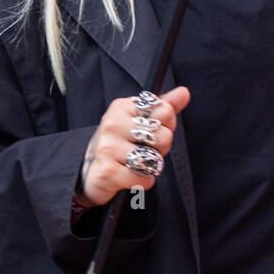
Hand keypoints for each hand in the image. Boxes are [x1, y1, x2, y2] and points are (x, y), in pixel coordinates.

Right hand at [74, 86, 190, 210]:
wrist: (89, 173)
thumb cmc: (119, 145)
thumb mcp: (139, 122)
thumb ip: (162, 107)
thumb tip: (184, 92)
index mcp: (122, 107)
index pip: (165, 110)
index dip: (166, 126)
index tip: (151, 132)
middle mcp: (113, 123)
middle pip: (163, 135)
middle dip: (160, 149)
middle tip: (143, 151)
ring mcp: (108, 147)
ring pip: (154, 158)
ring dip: (151, 166)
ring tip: (136, 164)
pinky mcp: (108, 172)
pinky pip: (143, 178)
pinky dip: (143, 182)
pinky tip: (131, 177)